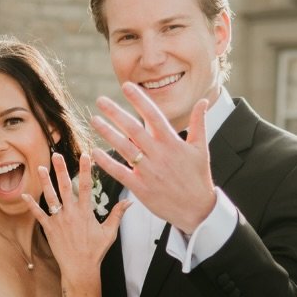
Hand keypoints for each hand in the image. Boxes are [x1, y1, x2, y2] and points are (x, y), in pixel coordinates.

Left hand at [21, 151, 130, 283]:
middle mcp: (71, 213)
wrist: (80, 269)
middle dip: (61, 169)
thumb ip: (117, 214)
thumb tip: (129, 201)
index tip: (86, 155)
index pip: (85, 186)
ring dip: (45, 182)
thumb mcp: (110, 232)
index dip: (86, 169)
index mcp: (85, 212)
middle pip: (65, 186)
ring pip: (50, 197)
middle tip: (56, 155)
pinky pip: (38, 215)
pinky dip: (31, 205)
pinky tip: (24, 195)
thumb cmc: (95, 252)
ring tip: (40, 168)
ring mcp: (59, 220)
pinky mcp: (49, 229)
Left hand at [92, 82, 215, 235]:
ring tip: (94, 120)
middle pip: (133, 129)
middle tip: (100, 101)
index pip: (153, 115)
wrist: (197, 210)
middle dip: (115, 113)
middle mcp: (159, 155)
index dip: (139, 100)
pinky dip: (106, 163)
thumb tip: (203, 101)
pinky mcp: (141, 188)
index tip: (126, 86)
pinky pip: (120, 172)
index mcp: (173, 143)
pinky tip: (93, 152)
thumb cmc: (198, 178)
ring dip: (107, 133)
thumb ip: (199, 123)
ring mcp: (149, 171)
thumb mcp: (201, 149)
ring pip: (124, 148)